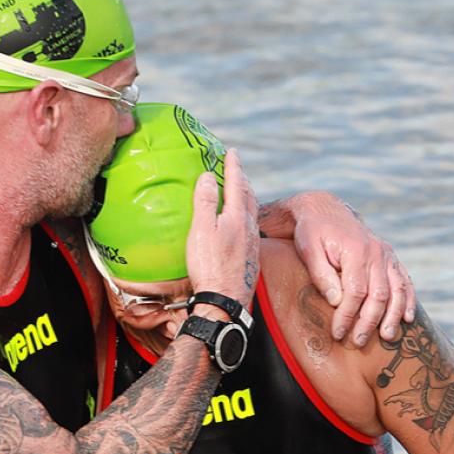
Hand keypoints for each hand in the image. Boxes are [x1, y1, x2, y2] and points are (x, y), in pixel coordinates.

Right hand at [185, 149, 259, 309]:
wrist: (225, 301)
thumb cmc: (210, 267)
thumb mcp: (202, 231)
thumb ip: (205, 202)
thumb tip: (208, 175)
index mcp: (237, 217)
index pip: (236, 184)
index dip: (234, 166)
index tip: (232, 152)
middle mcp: (249, 228)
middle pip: (248, 196)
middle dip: (242, 179)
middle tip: (236, 168)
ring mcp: (252, 244)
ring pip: (252, 212)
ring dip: (246, 197)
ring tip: (239, 191)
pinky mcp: (251, 258)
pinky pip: (250, 227)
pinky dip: (245, 215)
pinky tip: (240, 224)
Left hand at [290, 193, 415, 345]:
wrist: (325, 210)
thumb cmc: (313, 232)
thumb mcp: (308, 249)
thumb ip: (321, 275)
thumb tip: (336, 301)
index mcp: (356, 250)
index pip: (355, 292)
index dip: (347, 315)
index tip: (338, 333)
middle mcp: (376, 252)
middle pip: (378, 295)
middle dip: (369, 322)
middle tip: (359, 341)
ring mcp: (386, 254)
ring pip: (397, 290)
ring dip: (394, 316)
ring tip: (388, 337)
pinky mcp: (390, 258)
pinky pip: (405, 281)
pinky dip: (409, 300)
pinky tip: (408, 318)